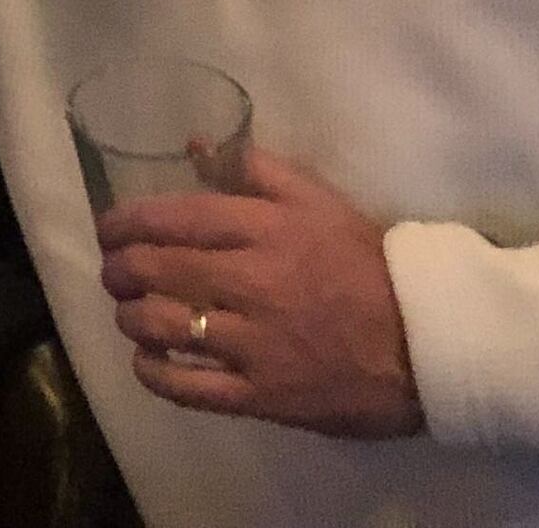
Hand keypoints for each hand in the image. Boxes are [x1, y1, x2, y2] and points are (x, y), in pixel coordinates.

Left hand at [96, 147, 424, 438]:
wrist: (428, 342)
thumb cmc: (368, 264)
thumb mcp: (318, 201)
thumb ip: (255, 169)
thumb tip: (193, 144)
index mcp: (264, 229)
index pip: (171, 218)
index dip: (124, 223)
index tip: (110, 230)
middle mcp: (252, 282)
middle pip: (154, 270)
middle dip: (118, 270)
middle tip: (115, 272)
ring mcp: (255, 343)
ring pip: (161, 326)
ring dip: (130, 317)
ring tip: (130, 313)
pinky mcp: (264, 395)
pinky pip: (189, 387)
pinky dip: (154, 373)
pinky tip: (147, 361)